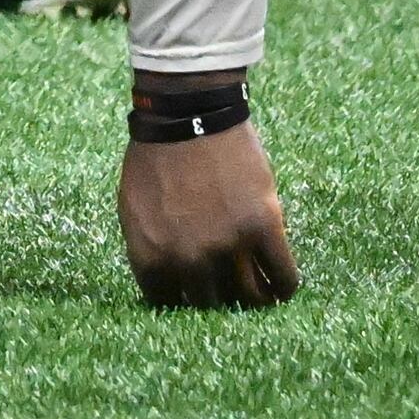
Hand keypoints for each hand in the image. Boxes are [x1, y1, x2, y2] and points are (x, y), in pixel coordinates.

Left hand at [119, 122, 298, 307]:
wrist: (188, 112)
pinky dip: (283, 288)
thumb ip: (150, 248)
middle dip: (218, 300)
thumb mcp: (134, 207)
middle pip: (209, 304)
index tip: (195, 298)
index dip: (183, 302)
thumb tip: (170, 281)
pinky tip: (281, 286)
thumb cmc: (156, 155)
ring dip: (254, 302)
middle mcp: (187, 258)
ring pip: (248, 297)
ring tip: (260, 298)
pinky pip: (282, 276)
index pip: (167, 305)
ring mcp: (226, 245)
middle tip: (229, 293)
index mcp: (150, 255)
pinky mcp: (263, 227)